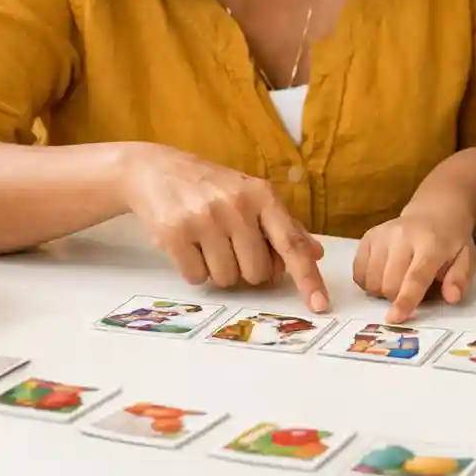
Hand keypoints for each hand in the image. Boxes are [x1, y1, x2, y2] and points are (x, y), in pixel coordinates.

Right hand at [120, 144, 328, 309]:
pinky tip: (188, 246)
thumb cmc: (212, 187)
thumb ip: (285, 226)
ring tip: (207, 242)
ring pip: (227, 279)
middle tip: (230, 246)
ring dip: (219, 270)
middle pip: (257, 272)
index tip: (321, 306)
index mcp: (261, 195)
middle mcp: (236, 205)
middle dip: (246, 269)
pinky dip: (194, 270)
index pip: (291, 244)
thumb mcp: (251, 196)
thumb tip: (316, 254)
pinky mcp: (174, 233)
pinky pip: (197, 277)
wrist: (155, 170)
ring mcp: (204, 218)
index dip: (308, 278)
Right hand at [352, 208, 475, 323]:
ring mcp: (382, 235)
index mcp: (431, 244)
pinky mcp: (368, 237)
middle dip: (398, 297)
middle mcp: (403, 237)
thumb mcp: (466, 258)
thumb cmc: (451, 241)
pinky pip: (358, 272)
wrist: (435, 211)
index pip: (415, 276)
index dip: (405, 300)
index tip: (393, 319)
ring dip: (382, 291)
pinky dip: (368, 281)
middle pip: (390, 284)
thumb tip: (452, 298)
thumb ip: (460, 279)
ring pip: (372, 281)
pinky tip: (383, 274)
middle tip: (411, 290)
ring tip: (398, 280)